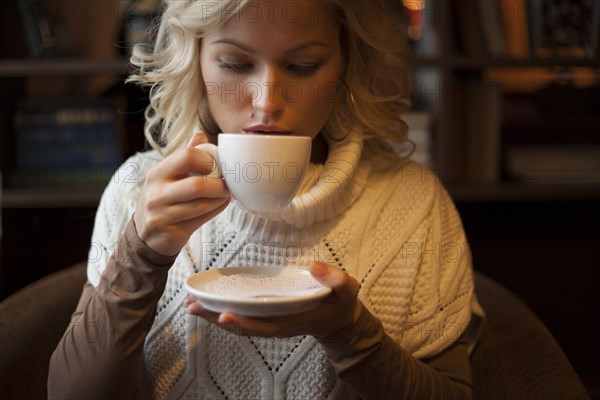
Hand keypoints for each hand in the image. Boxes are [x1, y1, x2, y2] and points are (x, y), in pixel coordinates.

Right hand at [133, 132, 229, 255]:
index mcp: (157, 174)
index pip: (186, 156)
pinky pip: (202, 219)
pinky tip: (220, 204)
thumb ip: (184, 156)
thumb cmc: (162, 200)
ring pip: (202, 204)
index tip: (215, 166)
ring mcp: (163, 215)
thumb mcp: (166, 176)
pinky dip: (217, 210)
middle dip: (219, 185)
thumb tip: (200, 135)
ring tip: (225, 194)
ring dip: (220, 199)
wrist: (146, 235)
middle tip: (227, 184)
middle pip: (197, 185)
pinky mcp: (173, 232)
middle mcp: (157, 194)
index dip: (207, 160)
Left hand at [183, 262, 361, 337]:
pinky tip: (208, 301)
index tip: (223, 316)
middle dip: (216, 318)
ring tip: (190, 305)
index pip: (264, 326)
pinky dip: (223, 309)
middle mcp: (276, 324)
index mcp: (292, 321)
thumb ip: (335, 279)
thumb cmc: (341, 304)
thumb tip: (316, 267)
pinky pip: (242, 314)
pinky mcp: (266, 314)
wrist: (339, 319)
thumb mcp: (346, 290)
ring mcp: (270, 320)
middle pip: (242, 325)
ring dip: (213, 314)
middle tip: (191, 307)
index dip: (243, 324)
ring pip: (238, 321)